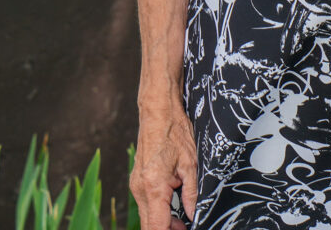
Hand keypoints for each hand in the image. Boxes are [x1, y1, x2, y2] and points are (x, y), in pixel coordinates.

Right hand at [131, 105, 197, 229]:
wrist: (158, 113)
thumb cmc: (175, 133)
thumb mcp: (190, 164)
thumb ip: (191, 193)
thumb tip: (194, 214)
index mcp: (153, 187)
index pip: (156, 226)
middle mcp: (140, 189)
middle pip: (149, 225)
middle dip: (167, 229)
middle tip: (186, 227)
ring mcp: (136, 186)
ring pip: (147, 216)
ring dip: (163, 222)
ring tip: (182, 221)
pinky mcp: (138, 181)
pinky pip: (146, 204)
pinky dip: (158, 211)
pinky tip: (173, 208)